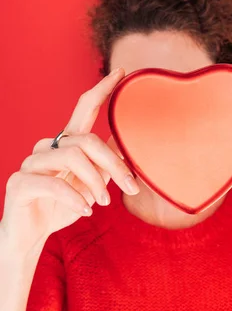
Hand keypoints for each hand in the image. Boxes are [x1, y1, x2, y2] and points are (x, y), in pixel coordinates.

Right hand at [1, 67, 139, 253]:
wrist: (31, 237)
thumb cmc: (62, 207)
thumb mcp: (91, 186)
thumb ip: (105, 166)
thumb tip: (126, 148)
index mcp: (66, 143)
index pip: (84, 109)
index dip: (102, 89)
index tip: (122, 72)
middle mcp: (47, 146)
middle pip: (87, 139)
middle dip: (113, 163)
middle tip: (132, 187)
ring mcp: (31, 163)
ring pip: (73, 157)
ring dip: (96, 183)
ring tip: (102, 203)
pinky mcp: (20, 182)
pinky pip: (54, 184)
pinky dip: (75, 198)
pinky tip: (86, 210)